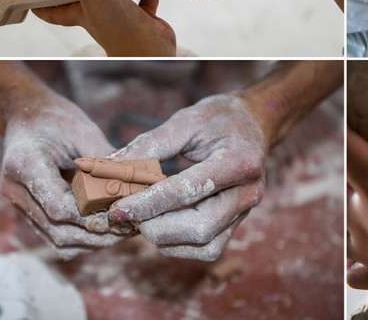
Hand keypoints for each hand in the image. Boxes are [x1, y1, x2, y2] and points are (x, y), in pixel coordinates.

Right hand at [1, 88, 129, 258]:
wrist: (26, 117)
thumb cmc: (57, 119)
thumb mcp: (84, 131)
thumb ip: (106, 161)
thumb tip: (135, 185)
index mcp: (25, 163)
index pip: (59, 206)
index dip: (92, 216)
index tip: (122, 211)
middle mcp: (15, 189)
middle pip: (59, 229)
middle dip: (98, 233)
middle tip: (130, 227)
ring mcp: (18, 203)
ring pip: (57, 240)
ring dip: (92, 242)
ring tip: (123, 232)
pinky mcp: (27, 212)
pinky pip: (54, 237)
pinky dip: (82, 240)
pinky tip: (106, 231)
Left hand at [107, 94, 267, 260]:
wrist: (254, 123)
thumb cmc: (220, 119)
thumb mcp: (187, 119)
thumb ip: (152, 143)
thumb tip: (113, 166)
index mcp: (240, 160)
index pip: (189, 190)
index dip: (150, 202)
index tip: (117, 208)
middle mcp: (249, 191)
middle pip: (201, 226)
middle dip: (157, 226)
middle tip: (128, 213)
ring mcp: (246, 210)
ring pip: (205, 243)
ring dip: (166, 238)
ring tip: (144, 217)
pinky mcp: (238, 222)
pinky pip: (209, 248)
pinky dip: (180, 245)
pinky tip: (163, 226)